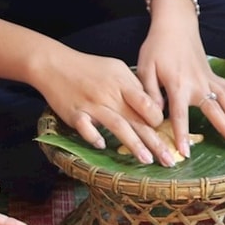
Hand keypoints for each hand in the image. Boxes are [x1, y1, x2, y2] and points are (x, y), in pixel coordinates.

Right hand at [32, 47, 167, 163]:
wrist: (55, 64)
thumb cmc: (88, 68)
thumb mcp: (116, 68)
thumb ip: (133, 87)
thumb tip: (152, 106)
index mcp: (122, 83)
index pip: (147, 103)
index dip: (157, 119)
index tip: (163, 130)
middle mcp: (110, 95)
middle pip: (137, 120)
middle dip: (155, 142)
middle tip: (169, 160)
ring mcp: (92, 105)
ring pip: (117, 126)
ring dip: (133, 145)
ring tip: (147, 160)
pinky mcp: (75, 114)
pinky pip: (85, 128)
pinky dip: (93, 136)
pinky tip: (101, 146)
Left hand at [137, 27, 224, 154]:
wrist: (174, 25)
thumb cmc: (156, 47)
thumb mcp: (145, 68)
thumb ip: (149, 92)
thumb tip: (155, 116)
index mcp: (177, 85)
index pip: (180, 116)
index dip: (182, 135)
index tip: (185, 153)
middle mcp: (197, 84)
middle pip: (214, 109)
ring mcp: (208, 79)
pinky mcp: (213, 75)